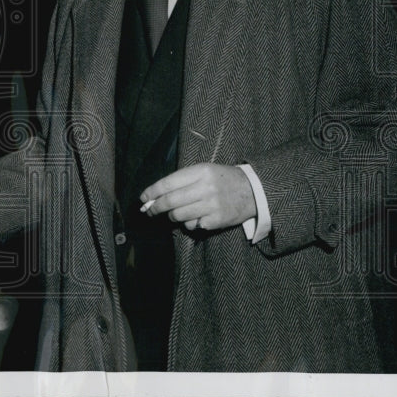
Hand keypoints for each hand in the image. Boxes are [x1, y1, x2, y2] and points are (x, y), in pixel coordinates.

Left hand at [139, 163, 254, 231]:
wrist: (253, 191)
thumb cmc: (222, 179)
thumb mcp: (204, 170)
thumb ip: (182, 180)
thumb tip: (156, 194)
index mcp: (200, 171)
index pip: (168, 183)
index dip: (152, 192)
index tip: (142, 198)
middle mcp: (205, 188)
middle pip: (171, 201)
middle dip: (155, 207)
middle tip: (149, 211)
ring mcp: (212, 205)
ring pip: (179, 215)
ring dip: (171, 216)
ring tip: (173, 213)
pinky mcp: (217, 220)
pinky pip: (193, 225)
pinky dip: (188, 223)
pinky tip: (193, 218)